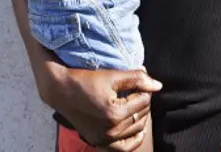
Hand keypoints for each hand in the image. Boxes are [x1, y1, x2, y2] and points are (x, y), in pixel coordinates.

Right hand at [38, 63, 161, 150]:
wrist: (62, 90)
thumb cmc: (86, 80)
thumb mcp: (112, 75)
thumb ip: (136, 79)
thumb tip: (158, 85)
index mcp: (115, 113)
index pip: (144, 101)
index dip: (145, 89)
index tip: (141, 81)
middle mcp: (110, 130)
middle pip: (141, 115)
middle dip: (143, 101)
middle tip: (138, 90)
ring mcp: (104, 139)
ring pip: (135, 130)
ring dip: (140, 116)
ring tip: (136, 104)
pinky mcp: (98, 142)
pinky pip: (124, 147)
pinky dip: (133, 138)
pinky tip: (138, 128)